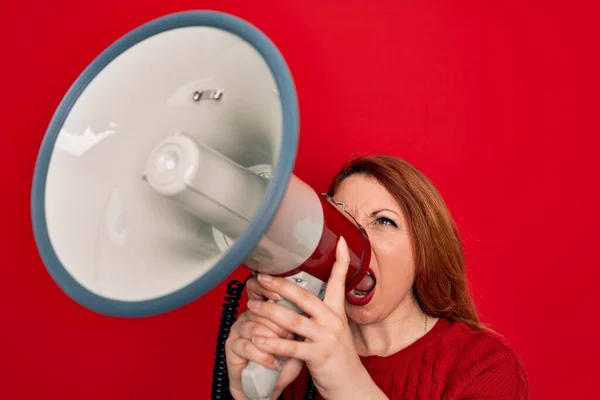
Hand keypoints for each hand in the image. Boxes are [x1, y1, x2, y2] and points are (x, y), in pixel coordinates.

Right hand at [225, 277, 304, 398]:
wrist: (268, 385)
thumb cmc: (284, 360)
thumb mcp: (298, 336)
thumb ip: (303, 318)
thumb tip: (316, 301)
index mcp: (262, 308)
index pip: (257, 288)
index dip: (266, 289)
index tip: (280, 295)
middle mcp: (248, 316)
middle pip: (259, 309)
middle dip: (278, 322)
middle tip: (291, 334)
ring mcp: (238, 330)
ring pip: (254, 327)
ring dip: (272, 339)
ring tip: (284, 348)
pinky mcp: (232, 347)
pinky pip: (247, 346)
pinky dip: (263, 356)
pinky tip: (273, 362)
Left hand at [246, 237, 385, 399]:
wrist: (351, 385)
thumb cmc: (335, 356)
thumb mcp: (331, 330)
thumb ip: (317, 314)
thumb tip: (296, 298)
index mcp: (337, 311)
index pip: (340, 281)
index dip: (341, 260)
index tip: (341, 242)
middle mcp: (333, 320)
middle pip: (305, 297)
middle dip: (281, 285)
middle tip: (262, 276)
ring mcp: (327, 337)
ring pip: (294, 320)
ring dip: (269, 312)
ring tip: (252, 305)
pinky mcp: (319, 355)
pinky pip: (292, 347)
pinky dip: (273, 343)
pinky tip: (258, 338)